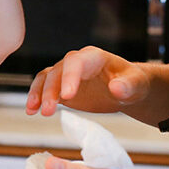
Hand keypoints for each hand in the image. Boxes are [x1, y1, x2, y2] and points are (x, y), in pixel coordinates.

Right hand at [26, 46, 149, 115]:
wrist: (127, 89)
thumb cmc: (133, 83)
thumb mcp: (136, 84)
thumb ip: (128, 85)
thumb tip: (116, 88)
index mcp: (94, 57)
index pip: (76, 62)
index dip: (69, 77)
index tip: (67, 96)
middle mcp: (76, 62)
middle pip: (57, 71)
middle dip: (51, 91)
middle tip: (48, 110)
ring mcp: (66, 73)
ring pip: (46, 78)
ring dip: (39, 94)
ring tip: (35, 111)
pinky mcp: (61, 86)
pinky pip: (43, 88)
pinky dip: (36, 98)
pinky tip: (32, 111)